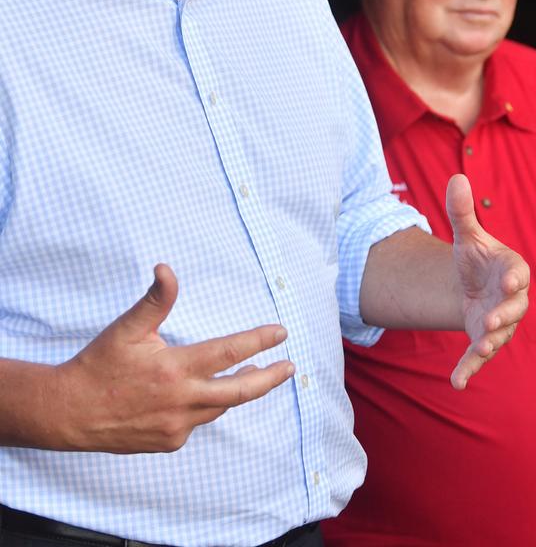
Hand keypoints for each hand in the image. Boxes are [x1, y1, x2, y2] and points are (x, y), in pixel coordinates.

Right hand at [55, 264, 293, 452]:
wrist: (69, 412)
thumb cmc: (99, 364)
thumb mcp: (127, 328)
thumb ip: (155, 300)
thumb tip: (166, 268)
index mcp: (176, 369)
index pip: (229, 353)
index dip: (258, 341)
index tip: (281, 332)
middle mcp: (182, 402)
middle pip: (240, 392)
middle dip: (269, 378)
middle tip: (290, 366)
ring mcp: (177, 426)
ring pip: (219, 407)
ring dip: (239, 390)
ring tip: (256, 375)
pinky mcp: (169, 442)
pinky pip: (196, 421)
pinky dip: (203, 405)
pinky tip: (198, 394)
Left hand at [446, 174, 529, 390]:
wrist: (470, 283)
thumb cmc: (476, 257)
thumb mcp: (467, 234)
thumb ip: (462, 211)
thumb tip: (456, 177)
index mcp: (512, 270)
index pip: (519, 274)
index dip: (515, 280)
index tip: (510, 283)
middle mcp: (512, 300)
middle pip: (514, 310)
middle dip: (504, 316)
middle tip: (491, 322)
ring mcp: (499, 322)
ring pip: (499, 335)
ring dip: (489, 344)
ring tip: (477, 351)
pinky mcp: (483, 339)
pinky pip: (478, 357)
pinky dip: (468, 370)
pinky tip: (457, 383)